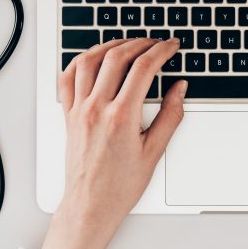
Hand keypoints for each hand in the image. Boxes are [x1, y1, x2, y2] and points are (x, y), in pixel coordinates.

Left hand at [40, 38, 185, 248]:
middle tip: (155, 42)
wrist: (90, 205)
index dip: (161, 51)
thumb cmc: (119, 186)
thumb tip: (179, 90)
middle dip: (140, 43)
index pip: (144, 69)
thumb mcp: (154, 152)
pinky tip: (92, 59)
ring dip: (110, 45)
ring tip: (126, 43)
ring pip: (89, 61)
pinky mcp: (68, 115)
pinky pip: (67, 78)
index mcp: (122, 117)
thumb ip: (170, 116)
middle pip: (117, 57)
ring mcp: (79, 110)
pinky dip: (79, 62)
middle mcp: (97, 109)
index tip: (171, 47)